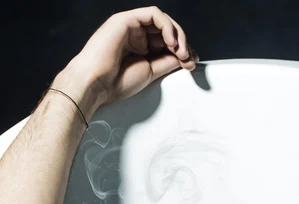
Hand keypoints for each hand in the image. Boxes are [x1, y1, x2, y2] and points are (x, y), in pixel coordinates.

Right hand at [69, 6, 198, 105]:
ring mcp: (131, 26)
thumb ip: (167, 61)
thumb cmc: (116, 82)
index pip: (167, 43)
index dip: (183, 50)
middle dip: (183, 43)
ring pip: (162, 20)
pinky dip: (166, 25)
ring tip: (181, 50)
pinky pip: (153, 14)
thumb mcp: (151, 72)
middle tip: (188, 58)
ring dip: (177, 34)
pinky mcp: (127, 19)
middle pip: (167, 30)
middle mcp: (136, 35)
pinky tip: (171, 40)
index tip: (191, 63)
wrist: (96, 84)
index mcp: (141, 49)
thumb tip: (187, 56)